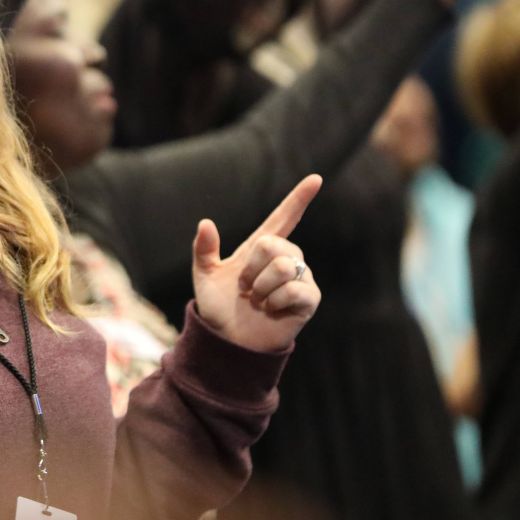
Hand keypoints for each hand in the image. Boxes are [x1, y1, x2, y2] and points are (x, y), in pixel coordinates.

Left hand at [193, 176, 322, 352]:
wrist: (228, 340)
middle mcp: (284, 259)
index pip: (283, 218)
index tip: (315, 179)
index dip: (298, 199)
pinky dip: (275, 301)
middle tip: (245, 288)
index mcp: (260, 249)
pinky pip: (295, 288)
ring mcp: (300, 278)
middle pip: (273, 244)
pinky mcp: (309, 299)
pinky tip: (271, 310)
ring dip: (262, 287)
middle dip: (251, 268)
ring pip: (283, 266)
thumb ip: (204, 249)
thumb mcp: (204, 276)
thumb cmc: (219, 308)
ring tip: (258, 301)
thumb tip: (206, 222)